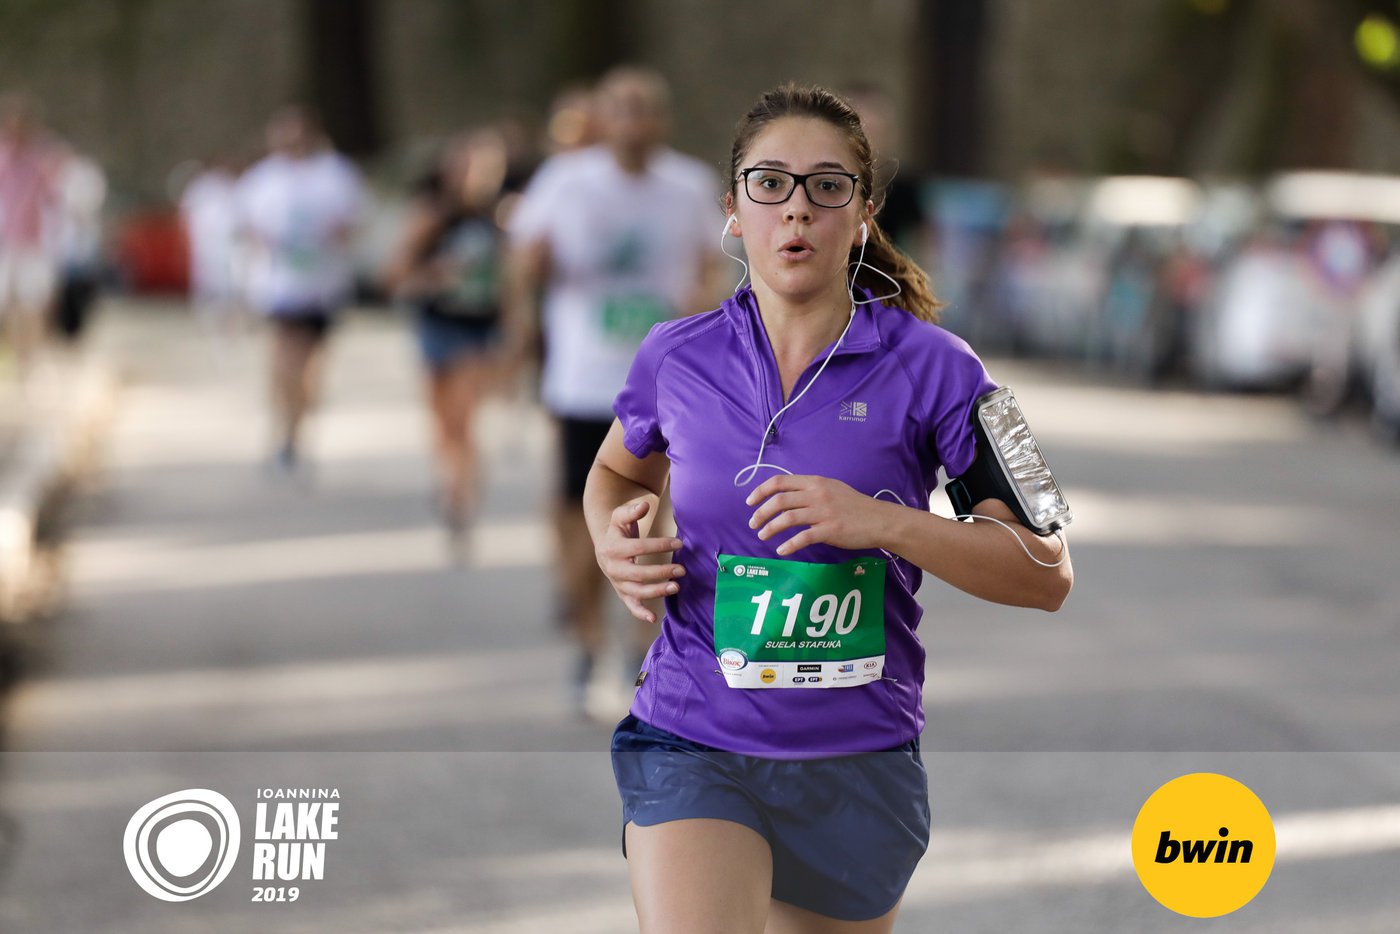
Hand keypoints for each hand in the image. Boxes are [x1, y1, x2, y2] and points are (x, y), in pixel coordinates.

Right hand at [596, 499, 684, 623]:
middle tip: (682, 569)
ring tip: (677, 587)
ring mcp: (618, 583)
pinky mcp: (623, 593)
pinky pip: (631, 606)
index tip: (679, 543)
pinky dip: (640, 613)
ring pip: (637, 591)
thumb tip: (645, 505)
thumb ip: (632, 510)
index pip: (639, 547)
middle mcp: (613, 568)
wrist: (606, 547)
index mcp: (613, 548)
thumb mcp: (621, 516)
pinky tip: (653, 618)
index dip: (660, 545)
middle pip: (638, 573)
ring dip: (657, 591)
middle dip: (661, 571)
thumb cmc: (618, 530)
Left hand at [745, 475, 890, 556]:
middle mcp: (816, 494)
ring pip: (787, 518)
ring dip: (770, 528)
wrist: (878, 520)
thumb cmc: (854, 505)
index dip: (760, 491)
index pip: (780, 482)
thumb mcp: (831, 488)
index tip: (750, 502)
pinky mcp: (829, 530)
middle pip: (779, 500)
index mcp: (815, 482)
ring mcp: (823, 512)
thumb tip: (786, 496)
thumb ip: (810, 490)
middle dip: (761, 512)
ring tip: (762, 536)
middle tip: (753, 524)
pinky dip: (789, 545)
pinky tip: (781, 551)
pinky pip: (803, 538)